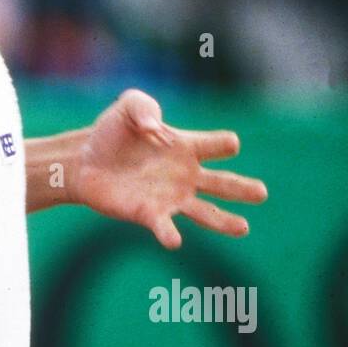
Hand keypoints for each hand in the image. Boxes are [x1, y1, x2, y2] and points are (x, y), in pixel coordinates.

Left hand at [72, 89, 267, 250]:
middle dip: (243, 188)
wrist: (84, 160)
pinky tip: (174, 240)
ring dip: (223, 221)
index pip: (216, 145)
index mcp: (186, 147)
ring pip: (205, 212)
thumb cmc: (112, 132)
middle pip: (223, 183)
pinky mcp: (149, 214)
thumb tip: (155, 127)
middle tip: (262, 193)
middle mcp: (185, 175)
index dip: (224, 145)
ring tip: (243, 228)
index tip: (228, 145)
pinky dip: (169, 234)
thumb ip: (143, 106)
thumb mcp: (128, 106)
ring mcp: (170, 197)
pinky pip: (165, 227)